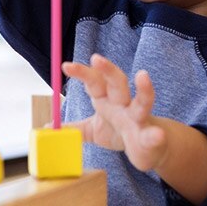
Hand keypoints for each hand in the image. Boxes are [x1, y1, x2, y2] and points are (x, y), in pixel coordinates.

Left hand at [62, 54, 168, 171]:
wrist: (148, 149)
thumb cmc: (119, 133)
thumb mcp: (93, 130)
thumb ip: (74, 127)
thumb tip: (50, 126)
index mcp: (107, 100)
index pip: (94, 81)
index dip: (81, 73)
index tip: (65, 66)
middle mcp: (123, 104)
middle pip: (117, 82)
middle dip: (107, 69)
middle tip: (95, 58)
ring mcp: (138, 119)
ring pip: (142, 102)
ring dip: (143, 90)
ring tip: (142, 76)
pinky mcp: (151, 138)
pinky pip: (153, 136)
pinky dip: (155, 136)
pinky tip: (156, 135)